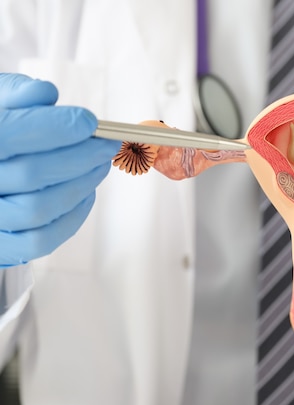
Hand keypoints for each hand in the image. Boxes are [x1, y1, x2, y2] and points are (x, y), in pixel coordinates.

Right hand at [0, 73, 119, 266]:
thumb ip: (18, 94)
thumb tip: (46, 95)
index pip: (12, 134)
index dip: (59, 127)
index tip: (89, 121)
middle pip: (32, 174)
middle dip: (81, 156)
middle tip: (107, 144)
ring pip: (39, 209)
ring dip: (81, 186)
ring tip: (99, 165)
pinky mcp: (0, 246)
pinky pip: (40, 241)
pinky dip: (72, 218)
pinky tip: (85, 194)